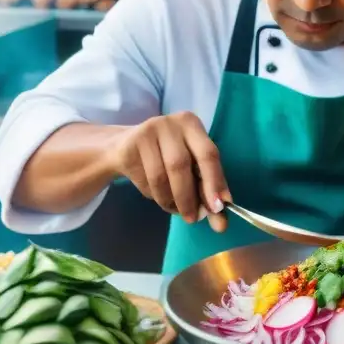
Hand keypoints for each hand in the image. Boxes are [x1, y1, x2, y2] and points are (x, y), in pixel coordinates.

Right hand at [111, 112, 230, 230]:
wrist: (124, 147)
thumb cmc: (165, 157)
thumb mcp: (189, 168)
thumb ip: (206, 191)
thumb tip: (220, 220)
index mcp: (192, 125)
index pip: (208, 154)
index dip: (214, 182)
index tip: (219, 208)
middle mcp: (172, 123)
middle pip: (182, 164)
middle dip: (189, 196)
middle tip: (193, 219)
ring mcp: (149, 131)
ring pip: (161, 176)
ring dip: (170, 200)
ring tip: (175, 209)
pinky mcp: (131, 144)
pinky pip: (146, 179)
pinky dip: (155, 195)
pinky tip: (158, 196)